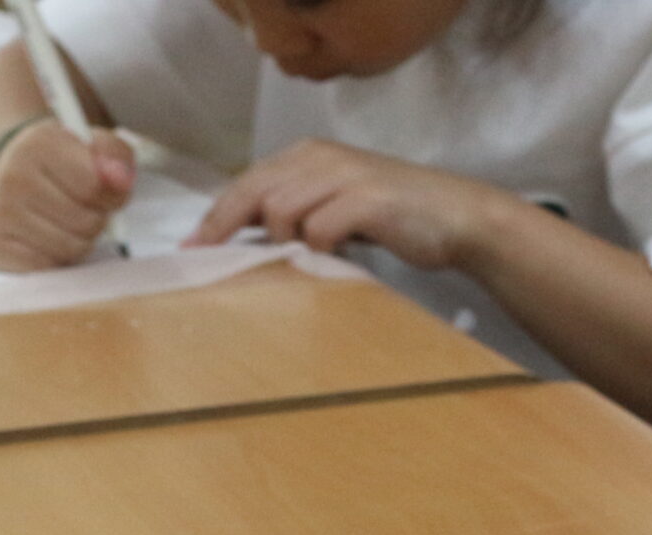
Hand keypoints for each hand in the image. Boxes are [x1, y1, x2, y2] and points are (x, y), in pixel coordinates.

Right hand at [0, 121, 135, 271]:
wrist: (9, 173)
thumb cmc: (60, 165)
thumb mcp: (92, 148)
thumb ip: (117, 157)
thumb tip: (120, 179)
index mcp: (39, 144)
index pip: (95, 186)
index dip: (109, 194)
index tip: (98, 188)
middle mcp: (13, 176)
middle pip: (86, 222)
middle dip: (95, 219)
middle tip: (79, 206)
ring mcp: (0, 213)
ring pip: (71, 248)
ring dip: (79, 242)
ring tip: (63, 222)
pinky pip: (49, 268)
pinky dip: (56, 259)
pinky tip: (45, 238)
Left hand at [188, 139, 516, 270]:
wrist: (457, 216)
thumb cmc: (396, 217)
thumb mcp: (338, 207)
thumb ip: (298, 214)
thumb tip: (249, 241)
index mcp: (309, 156)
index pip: (248, 182)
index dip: (216, 215)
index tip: (194, 247)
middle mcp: (321, 158)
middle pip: (253, 190)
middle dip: (224, 226)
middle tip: (207, 258)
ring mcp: (344, 176)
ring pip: (280, 209)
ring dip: (280, 242)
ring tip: (295, 262)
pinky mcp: (366, 201)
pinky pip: (319, 228)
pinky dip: (315, 249)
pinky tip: (328, 262)